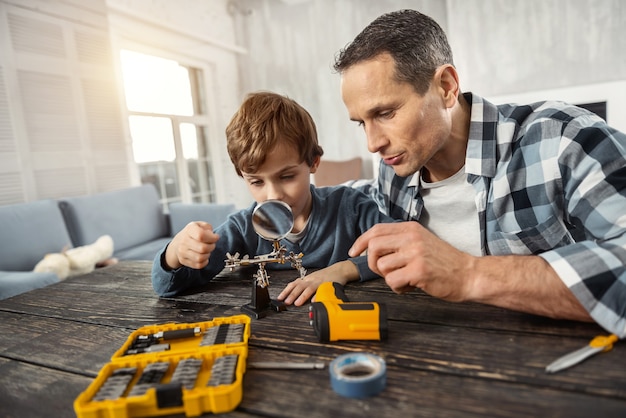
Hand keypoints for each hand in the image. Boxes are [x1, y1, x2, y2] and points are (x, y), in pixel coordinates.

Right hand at [165, 222, 219, 269]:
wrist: (177, 243)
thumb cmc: (192, 234)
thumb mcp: (200, 225)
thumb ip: (208, 227)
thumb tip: (213, 236)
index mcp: (189, 229)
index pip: (201, 235)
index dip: (212, 238)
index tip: (216, 237)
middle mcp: (184, 241)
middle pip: (203, 248)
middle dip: (211, 247)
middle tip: (211, 244)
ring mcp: (182, 252)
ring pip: (200, 258)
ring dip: (208, 255)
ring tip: (207, 250)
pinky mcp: (183, 260)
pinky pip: (198, 265)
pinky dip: (204, 262)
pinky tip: (204, 256)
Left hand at [277, 261, 357, 305]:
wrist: (340, 270)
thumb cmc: (326, 276)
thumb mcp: (313, 280)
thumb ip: (304, 287)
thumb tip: (293, 296)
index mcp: (307, 279)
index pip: (294, 284)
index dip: (286, 291)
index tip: (279, 298)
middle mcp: (312, 280)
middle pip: (300, 286)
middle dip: (292, 295)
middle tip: (286, 302)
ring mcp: (320, 282)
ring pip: (309, 288)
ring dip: (302, 296)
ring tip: (297, 303)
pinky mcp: (328, 285)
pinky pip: (322, 291)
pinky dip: (318, 296)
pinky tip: (314, 301)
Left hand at [349, 222, 473, 300]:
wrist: (469, 274)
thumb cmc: (444, 262)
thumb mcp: (421, 241)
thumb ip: (399, 241)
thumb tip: (371, 248)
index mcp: (411, 228)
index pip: (376, 230)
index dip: (361, 242)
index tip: (354, 252)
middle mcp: (412, 238)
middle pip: (373, 246)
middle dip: (372, 262)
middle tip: (385, 272)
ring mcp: (415, 253)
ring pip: (382, 267)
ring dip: (389, 278)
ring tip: (405, 279)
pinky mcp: (419, 271)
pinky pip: (392, 281)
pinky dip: (398, 288)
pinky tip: (411, 286)